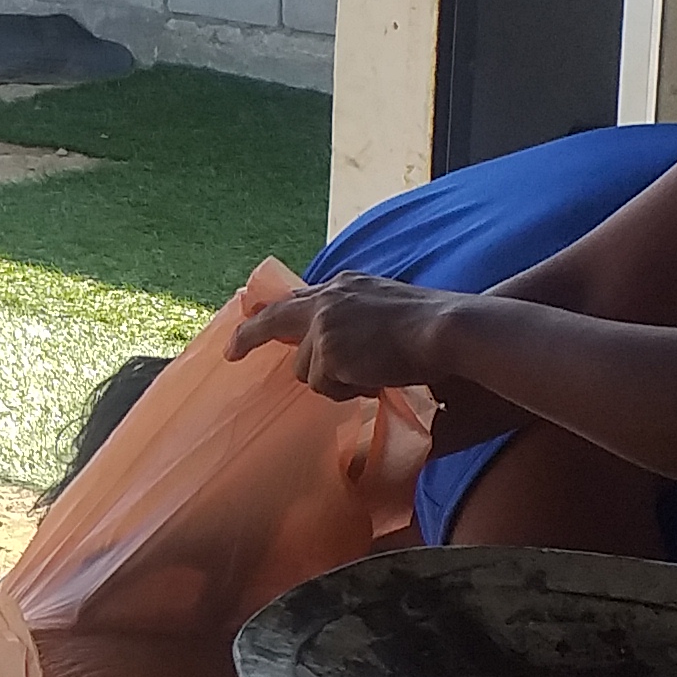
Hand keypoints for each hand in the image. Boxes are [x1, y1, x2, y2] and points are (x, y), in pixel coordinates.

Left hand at [228, 273, 462, 400]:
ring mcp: (323, 325)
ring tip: (372, 374)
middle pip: (275, 320)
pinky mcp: (326, 352)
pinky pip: (323, 387)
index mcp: (344, 285)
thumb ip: (355, 317)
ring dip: (333, 380)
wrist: (445, 329)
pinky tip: (373, 380)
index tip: (249, 312)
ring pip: (306, 370)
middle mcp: (327, 299)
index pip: (298, 296)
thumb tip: (333, 348)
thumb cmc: (430, 327)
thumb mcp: (385, 307)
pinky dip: (346, 390)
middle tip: (232, 351)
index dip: (272, 309)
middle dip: (248, 336)